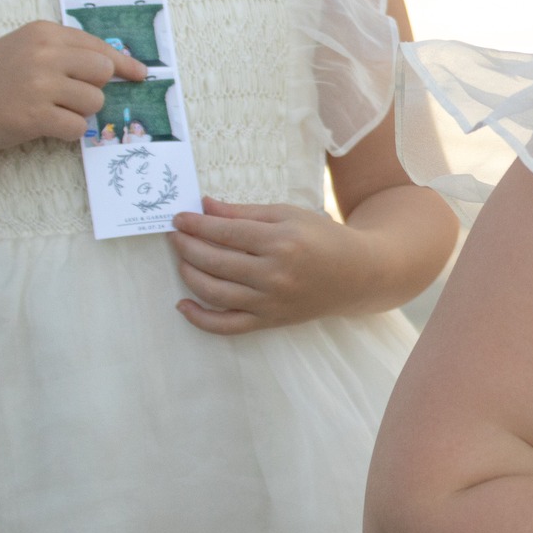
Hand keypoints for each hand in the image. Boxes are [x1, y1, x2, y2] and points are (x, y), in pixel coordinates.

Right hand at [0, 21, 145, 155]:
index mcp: (43, 32)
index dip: (123, 63)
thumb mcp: (23, 48)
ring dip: (78, 112)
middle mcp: (43, 54)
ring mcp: (39, 84)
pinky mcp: (35, 116)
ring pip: (94, 102)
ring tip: (48, 110)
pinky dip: (67, 132)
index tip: (141, 74)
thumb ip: (63, 51)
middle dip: (92, 89)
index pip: (98, 47)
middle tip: (67, 97)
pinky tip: (44, 126)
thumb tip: (115, 65)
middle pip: (103, 73)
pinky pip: (78, 128)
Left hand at [170, 197, 372, 334]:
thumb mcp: (288, 215)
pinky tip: (182, 305)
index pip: (225, 232)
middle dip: (187, 246)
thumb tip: (204, 206)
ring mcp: (270, 302)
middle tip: (175, 236)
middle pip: (215, 261)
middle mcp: (274, 274)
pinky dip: (200, 319)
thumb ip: (244, 212)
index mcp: (281, 241)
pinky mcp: (269, 321)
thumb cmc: (322, 238)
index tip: (178, 218)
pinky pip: (226, 326)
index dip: (196, 225)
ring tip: (180, 260)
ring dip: (188, 275)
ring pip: (215, 292)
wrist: (357, 274)